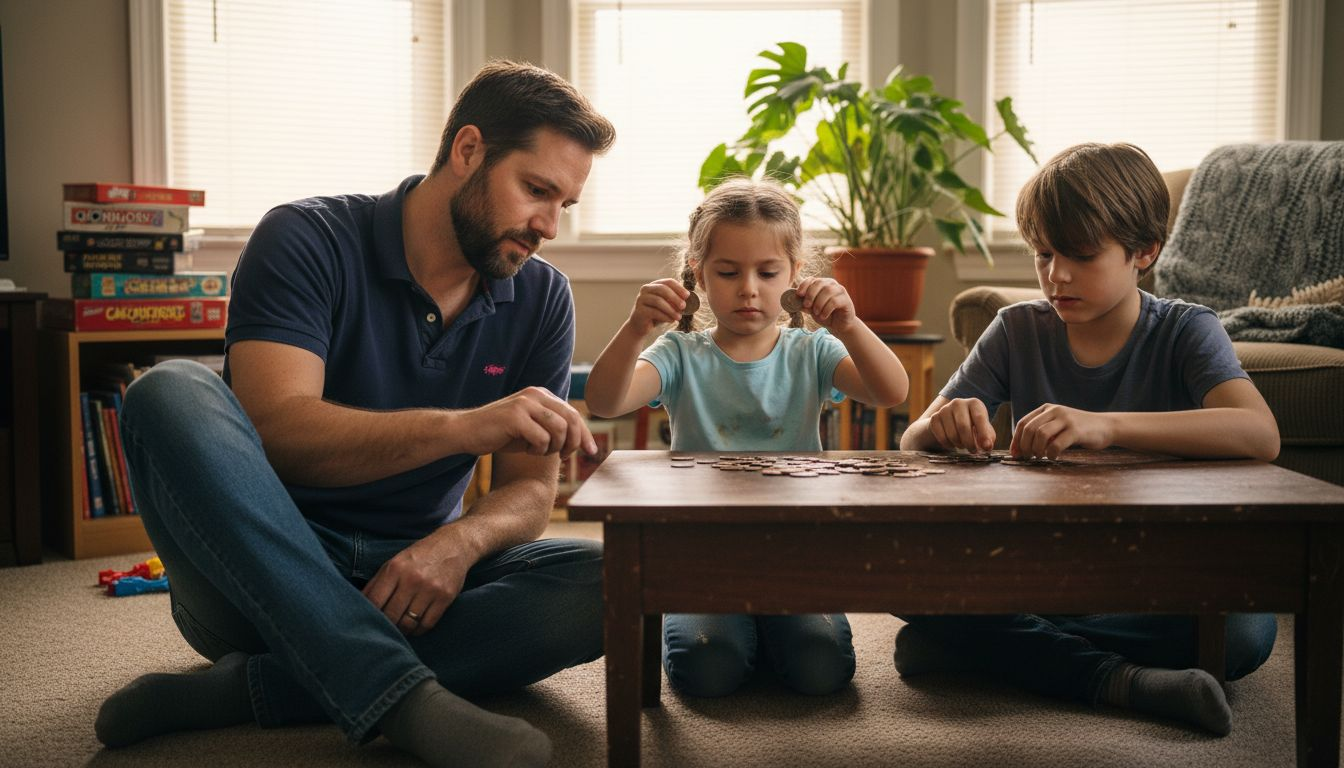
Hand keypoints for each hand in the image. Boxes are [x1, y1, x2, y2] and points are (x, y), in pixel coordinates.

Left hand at [361, 528, 472, 635]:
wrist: (454, 546)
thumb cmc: (420, 556)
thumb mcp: (395, 562)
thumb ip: (378, 583)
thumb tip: (360, 605)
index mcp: (395, 569)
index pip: (375, 601)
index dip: (370, 616)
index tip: (369, 621)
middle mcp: (412, 579)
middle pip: (391, 615)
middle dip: (387, 626)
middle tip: (385, 629)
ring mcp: (430, 589)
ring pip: (409, 623)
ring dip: (403, 630)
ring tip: (400, 628)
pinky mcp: (445, 597)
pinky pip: (427, 624)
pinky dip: (419, 630)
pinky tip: (415, 627)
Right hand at [457, 387, 596, 456]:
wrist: (465, 432)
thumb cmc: (500, 434)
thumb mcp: (531, 428)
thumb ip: (552, 428)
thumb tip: (581, 441)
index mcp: (541, 394)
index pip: (572, 413)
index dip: (585, 434)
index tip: (592, 451)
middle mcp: (535, 394)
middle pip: (571, 419)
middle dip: (574, 442)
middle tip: (566, 456)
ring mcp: (525, 403)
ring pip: (559, 430)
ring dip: (553, 447)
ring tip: (538, 451)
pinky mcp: (516, 416)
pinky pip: (542, 439)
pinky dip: (538, 450)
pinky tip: (526, 450)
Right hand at [627, 278, 691, 335]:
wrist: (640, 326)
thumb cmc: (656, 314)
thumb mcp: (667, 306)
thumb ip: (675, 301)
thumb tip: (688, 300)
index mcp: (654, 285)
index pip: (668, 282)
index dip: (679, 288)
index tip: (687, 296)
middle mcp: (646, 289)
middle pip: (662, 289)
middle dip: (675, 297)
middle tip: (684, 306)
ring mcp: (641, 299)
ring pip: (658, 301)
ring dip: (671, 309)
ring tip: (678, 317)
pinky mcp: (639, 310)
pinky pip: (654, 312)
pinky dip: (665, 317)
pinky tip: (671, 320)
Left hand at [794, 277, 856, 331]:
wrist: (839, 325)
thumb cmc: (824, 315)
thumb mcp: (812, 310)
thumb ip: (805, 305)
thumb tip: (794, 301)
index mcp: (822, 283)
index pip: (811, 279)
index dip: (804, 285)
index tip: (798, 294)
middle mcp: (832, 284)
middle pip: (819, 283)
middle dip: (810, 295)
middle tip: (807, 305)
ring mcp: (840, 291)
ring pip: (827, 291)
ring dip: (819, 303)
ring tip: (816, 313)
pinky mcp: (846, 300)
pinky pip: (834, 301)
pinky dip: (826, 310)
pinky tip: (823, 316)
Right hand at [928, 397, 995, 452]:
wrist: (949, 420)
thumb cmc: (971, 424)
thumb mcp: (983, 428)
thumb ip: (988, 436)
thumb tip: (987, 446)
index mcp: (974, 403)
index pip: (979, 418)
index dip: (983, 434)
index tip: (986, 447)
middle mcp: (958, 403)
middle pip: (963, 427)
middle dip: (969, 443)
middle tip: (973, 451)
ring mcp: (944, 410)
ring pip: (952, 434)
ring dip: (959, 444)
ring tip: (963, 445)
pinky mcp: (934, 418)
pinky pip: (942, 437)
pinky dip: (949, 445)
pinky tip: (952, 444)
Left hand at [1009, 403, 1112, 458]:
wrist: (1106, 426)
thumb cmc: (1079, 430)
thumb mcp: (1058, 424)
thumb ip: (1042, 431)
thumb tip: (1021, 448)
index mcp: (1047, 409)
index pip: (1024, 423)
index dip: (1016, 439)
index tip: (1015, 453)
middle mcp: (1055, 411)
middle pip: (1029, 429)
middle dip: (1025, 446)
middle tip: (1028, 457)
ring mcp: (1066, 419)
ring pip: (1040, 435)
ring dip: (1037, 449)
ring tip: (1040, 456)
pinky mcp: (1076, 430)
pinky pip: (1056, 444)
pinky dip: (1051, 453)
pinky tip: (1053, 457)